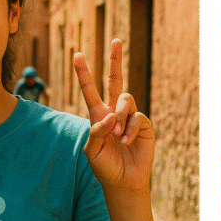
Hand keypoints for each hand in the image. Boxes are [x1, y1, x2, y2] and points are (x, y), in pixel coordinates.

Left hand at [73, 39, 154, 191]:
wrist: (123, 181)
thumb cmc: (105, 166)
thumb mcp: (92, 150)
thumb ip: (96, 130)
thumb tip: (110, 115)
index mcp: (98, 116)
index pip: (90, 90)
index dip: (84, 73)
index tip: (76, 55)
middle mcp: (115, 112)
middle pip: (115, 81)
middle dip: (115, 60)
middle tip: (116, 40)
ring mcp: (130, 117)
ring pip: (125, 99)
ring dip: (120, 117)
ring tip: (117, 136)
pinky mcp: (144, 125)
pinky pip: (137, 117)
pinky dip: (130, 129)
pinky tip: (126, 142)